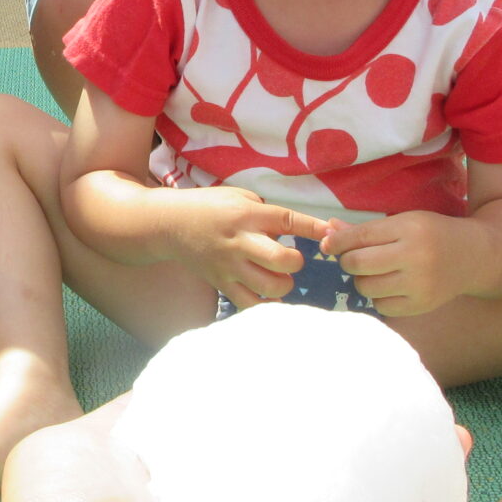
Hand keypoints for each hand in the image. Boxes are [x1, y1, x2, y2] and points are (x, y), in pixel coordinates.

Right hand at [169, 188, 325, 310]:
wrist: (169, 225)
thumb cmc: (209, 207)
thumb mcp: (240, 197)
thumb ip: (267, 214)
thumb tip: (297, 232)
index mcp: (248, 215)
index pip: (289, 221)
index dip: (314, 229)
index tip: (332, 234)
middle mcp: (241, 242)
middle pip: (283, 260)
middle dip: (296, 262)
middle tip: (291, 259)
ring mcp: (230, 266)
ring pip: (271, 286)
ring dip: (284, 284)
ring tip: (279, 277)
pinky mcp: (221, 284)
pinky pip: (250, 304)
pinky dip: (266, 304)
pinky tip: (269, 296)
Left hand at [321, 210, 470, 316]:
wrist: (475, 256)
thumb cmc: (432, 234)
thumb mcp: (403, 221)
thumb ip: (365, 229)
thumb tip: (328, 231)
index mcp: (410, 229)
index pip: (360, 236)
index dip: (337, 241)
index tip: (328, 244)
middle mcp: (416, 257)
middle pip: (358, 264)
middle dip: (348, 261)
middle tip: (354, 258)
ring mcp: (420, 284)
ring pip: (366, 287)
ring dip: (361, 280)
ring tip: (375, 272)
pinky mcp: (422, 305)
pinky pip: (381, 306)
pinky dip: (378, 297)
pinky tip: (389, 286)